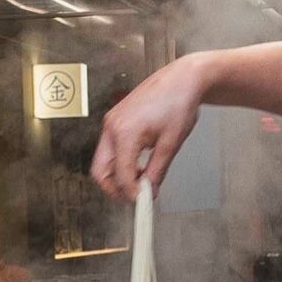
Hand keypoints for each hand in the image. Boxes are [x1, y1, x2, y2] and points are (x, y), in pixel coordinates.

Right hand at [90, 53, 208, 201]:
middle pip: (100, 170)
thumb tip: (149, 191)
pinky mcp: (115, 120)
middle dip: (114, 188)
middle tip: (136, 197)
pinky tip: (139, 164)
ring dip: (118, 175)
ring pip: (103, 160)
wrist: (181, 79)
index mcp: (124, 133)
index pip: (120, 175)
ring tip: (143, 179)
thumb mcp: (171, 143)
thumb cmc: (178, 104)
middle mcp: (111, 127)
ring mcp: (111, 122)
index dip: (131, 193)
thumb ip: (157, 170)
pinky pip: (110, 148)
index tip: (144, 202)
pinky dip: (120, 161)